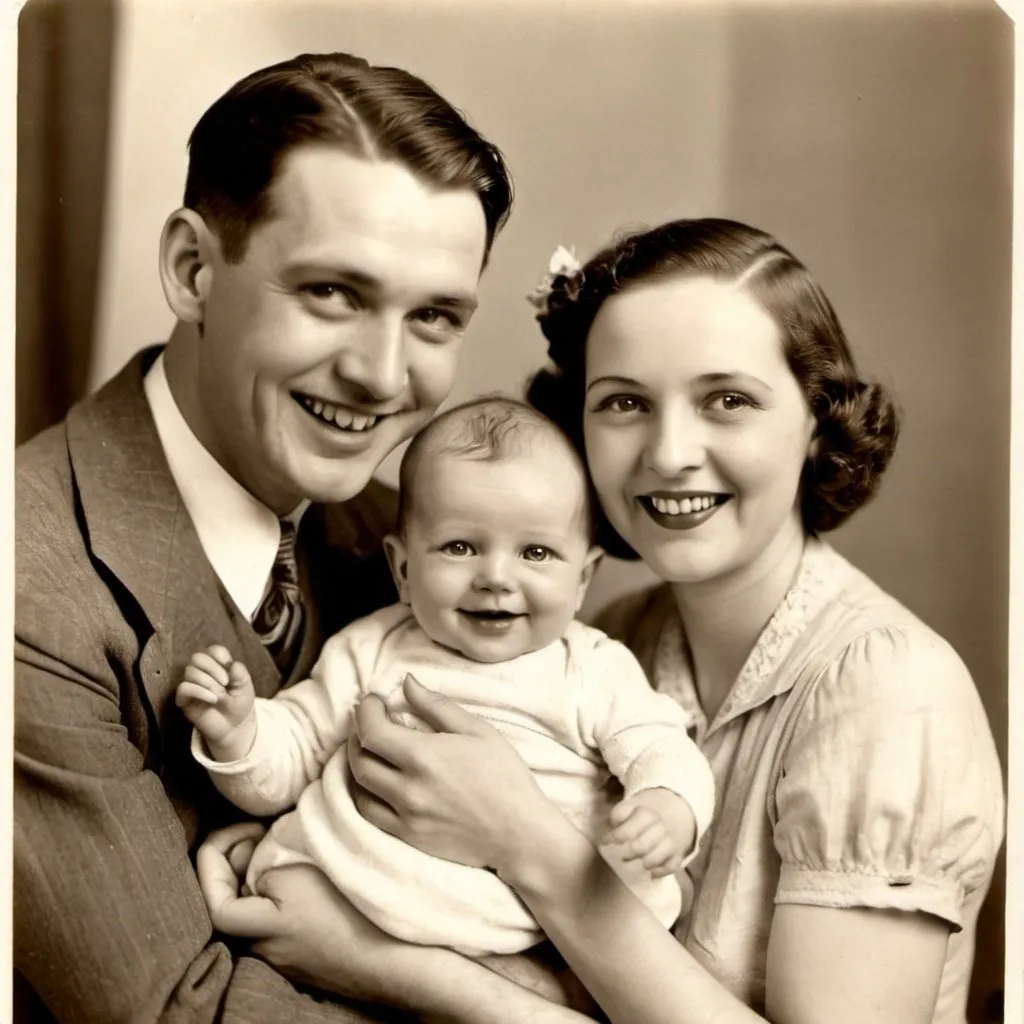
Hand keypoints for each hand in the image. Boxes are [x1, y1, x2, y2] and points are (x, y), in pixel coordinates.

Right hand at [176, 645, 255, 758]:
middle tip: (226, 683)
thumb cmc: (238, 704)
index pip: (213, 650)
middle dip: (213, 668)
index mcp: (217, 666)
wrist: (234, 727)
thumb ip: (240, 674)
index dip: (219, 654)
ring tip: (220, 696)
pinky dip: (199, 691)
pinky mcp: (184, 700)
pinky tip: (213, 699)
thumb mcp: (245, 688)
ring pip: (190, 672)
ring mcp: (191, 685)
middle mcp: (202, 673)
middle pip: (198, 658)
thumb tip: (231, 664)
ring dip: (208, 682)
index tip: (229, 665)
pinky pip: (184, 688)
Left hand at [197, 822, 423, 1001]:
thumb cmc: (338, 913)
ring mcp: (278, 955)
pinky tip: (300, 876)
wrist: (382, 957)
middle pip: (229, 897)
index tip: (243, 828)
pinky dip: (277, 892)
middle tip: (261, 832)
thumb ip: (262, 869)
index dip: (215, 854)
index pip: (210, 892)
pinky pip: (275, 917)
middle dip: (237, 859)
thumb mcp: (295, 877)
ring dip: (259, 874)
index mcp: (250, 929)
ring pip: (255, 906)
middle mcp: (256, 948)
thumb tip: (253, 869)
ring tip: (280, 849)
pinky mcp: (298, 955)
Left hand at [348, 673, 560, 878]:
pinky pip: (369, 814)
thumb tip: (407, 683)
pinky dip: (363, 793)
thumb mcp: (478, 730)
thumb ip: (437, 706)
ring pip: (360, 786)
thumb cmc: (505, 776)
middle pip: (360, 758)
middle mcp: (408, 787)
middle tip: (369, 720)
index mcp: (424, 756)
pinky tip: (374, 781)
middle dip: (358, 732)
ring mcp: (406, 816)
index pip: (372, 730)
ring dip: (357, 762)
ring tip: (369, 747)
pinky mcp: (408, 836)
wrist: (519, 833)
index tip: (374, 700)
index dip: (366, 711)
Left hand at [602, 788, 695, 877]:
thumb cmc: (649, 808)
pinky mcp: (678, 853)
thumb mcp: (632, 803)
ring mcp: (671, 841)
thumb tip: (606, 836)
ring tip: (639, 860)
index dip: (613, 838)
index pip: (626, 832)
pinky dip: (659, 871)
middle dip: (628, 854)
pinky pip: (670, 867)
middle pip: (639, 847)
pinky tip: (652, 871)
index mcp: (646, 813)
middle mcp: (660, 828)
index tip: (605, 841)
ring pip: (654, 859)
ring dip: (644, 862)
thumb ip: (618, 815)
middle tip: (622, 855)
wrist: (679, 806)